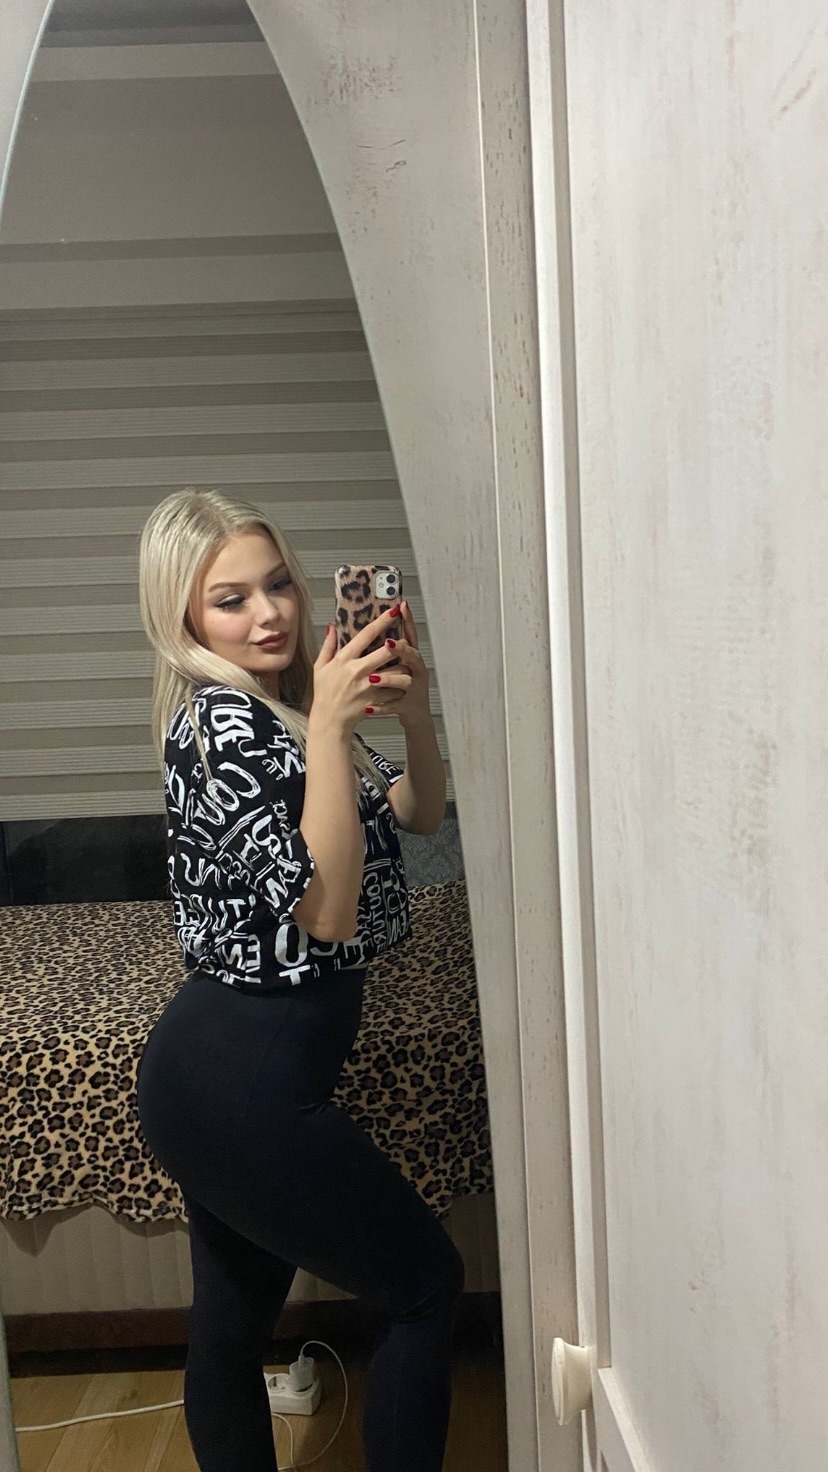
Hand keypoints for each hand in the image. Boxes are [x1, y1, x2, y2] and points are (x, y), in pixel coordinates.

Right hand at [310, 606, 412, 734]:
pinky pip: (396, 689)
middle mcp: (358, 670)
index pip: (367, 634)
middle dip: (399, 643)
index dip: (382, 621)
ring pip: (396, 669)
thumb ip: (328, 646)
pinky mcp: (376, 699)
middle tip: (405, 639)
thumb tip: (332, 627)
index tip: (393, 611)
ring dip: (403, 664)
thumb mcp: (320, 667)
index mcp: (344, 659)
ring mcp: (368, 686)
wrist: (330, 720)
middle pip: (386, 650)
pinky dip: (400, 685)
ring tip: (405, 662)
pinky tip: (400, 683)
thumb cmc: (325, 693)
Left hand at [376, 600, 431, 729]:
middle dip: (400, 649)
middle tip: (387, 643)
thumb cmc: (402, 687)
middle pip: (412, 656)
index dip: (407, 621)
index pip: (409, 636)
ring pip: (405, 681)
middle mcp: (416, 670)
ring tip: (374, 678)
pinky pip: (396, 705)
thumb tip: (372, 627)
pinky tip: (369, 707)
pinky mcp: (409, 705)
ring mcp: (414, 688)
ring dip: (389, 679)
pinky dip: (382, 707)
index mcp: (411, 659)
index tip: (401, 606)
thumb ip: (385, 648)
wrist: (416, 714)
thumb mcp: (397, 665)